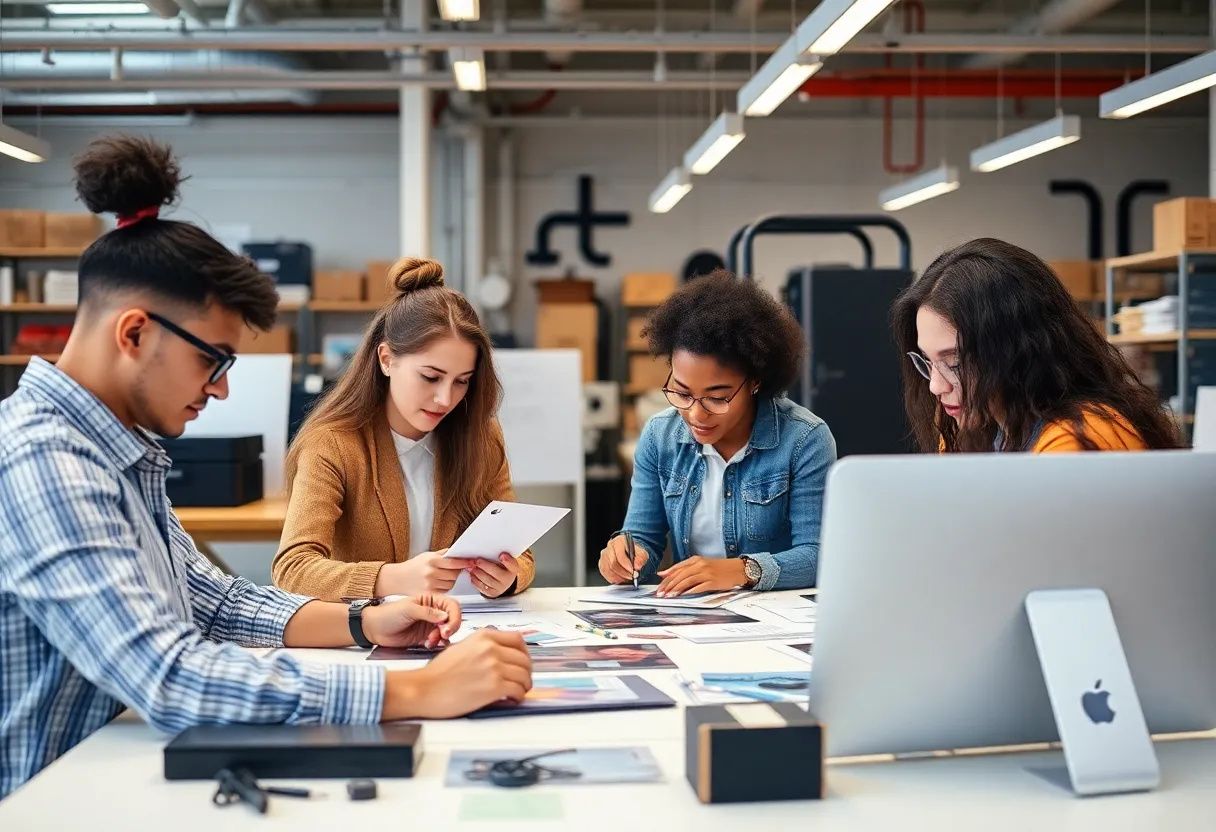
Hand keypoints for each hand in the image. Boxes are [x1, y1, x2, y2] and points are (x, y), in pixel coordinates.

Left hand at [362, 593, 462, 648]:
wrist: (375, 630)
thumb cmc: (388, 614)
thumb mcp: (408, 609)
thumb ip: (428, 612)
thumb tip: (445, 616)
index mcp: (430, 600)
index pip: (451, 606)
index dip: (454, 616)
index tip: (448, 627)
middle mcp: (433, 612)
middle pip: (452, 619)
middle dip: (450, 628)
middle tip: (443, 635)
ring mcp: (430, 625)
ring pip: (447, 632)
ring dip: (442, 638)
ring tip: (430, 640)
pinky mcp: (426, 637)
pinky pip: (439, 642)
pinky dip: (436, 644)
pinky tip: (427, 644)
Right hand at [374, 548, 474, 595]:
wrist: (397, 579)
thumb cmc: (413, 566)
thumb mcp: (427, 555)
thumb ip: (444, 554)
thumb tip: (460, 551)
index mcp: (431, 561)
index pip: (454, 562)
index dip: (465, 562)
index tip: (472, 562)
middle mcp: (431, 573)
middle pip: (455, 574)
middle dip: (457, 571)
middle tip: (453, 568)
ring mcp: (430, 585)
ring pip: (452, 583)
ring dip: (451, 579)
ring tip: (443, 576)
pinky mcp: (429, 594)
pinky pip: (445, 591)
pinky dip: (445, 587)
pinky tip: (439, 583)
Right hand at [383, 630, 532, 719]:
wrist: (425, 689)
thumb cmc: (439, 672)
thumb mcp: (462, 647)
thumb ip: (483, 646)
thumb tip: (501, 654)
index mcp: (484, 636)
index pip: (518, 640)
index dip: (524, 653)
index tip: (523, 661)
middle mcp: (491, 648)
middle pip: (524, 658)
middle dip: (526, 671)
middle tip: (523, 679)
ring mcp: (494, 667)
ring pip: (524, 675)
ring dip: (524, 685)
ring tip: (518, 691)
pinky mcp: (494, 686)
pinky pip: (518, 690)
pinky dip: (519, 696)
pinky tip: (512, 699)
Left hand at [467, 553, 519, 597]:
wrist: (503, 582)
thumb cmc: (503, 568)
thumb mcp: (506, 560)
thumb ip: (501, 556)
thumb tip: (498, 555)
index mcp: (513, 569)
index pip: (512, 565)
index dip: (508, 561)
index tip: (502, 555)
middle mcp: (508, 580)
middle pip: (496, 572)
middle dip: (484, 566)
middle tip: (476, 560)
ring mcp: (500, 588)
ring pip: (487, 580)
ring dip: (477, 573)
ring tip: (472, 567)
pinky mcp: (492, 593)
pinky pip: (482, 587)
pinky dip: (475, 580)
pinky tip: (472, 574)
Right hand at [598, 535, 649, 583]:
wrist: (630, 552)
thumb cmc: (634, 552)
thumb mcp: (642, 553)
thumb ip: (641, 558)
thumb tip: (637, 566)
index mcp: (619, 541)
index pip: (620, 555)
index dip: (627, 566)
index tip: (633, 572)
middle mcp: (610, 547)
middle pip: (613, 563)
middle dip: (623, 573)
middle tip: (632, 577)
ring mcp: (604, 555)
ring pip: (609, 570)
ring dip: (619, 577)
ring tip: (627, 578)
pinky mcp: (602, 563)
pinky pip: (606, 574)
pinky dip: (614, 579)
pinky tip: (621, 578)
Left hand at [656, 556, 746, 596]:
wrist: (737, 569)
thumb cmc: (719, 568)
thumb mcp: (700, 565)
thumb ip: (683, 569)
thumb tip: (663, 574)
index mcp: (695, 560)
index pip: (676, 569)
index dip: (666, 578)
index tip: (658, 587)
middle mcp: (700, 565)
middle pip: (680, 575)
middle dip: (668, 585)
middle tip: (660, 593)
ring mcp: (706, 573)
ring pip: (687, 581)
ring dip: (676, 589)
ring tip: (669, 596)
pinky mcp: (712, 581)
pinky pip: (698, 587)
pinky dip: (689, 591)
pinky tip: (683, 596)